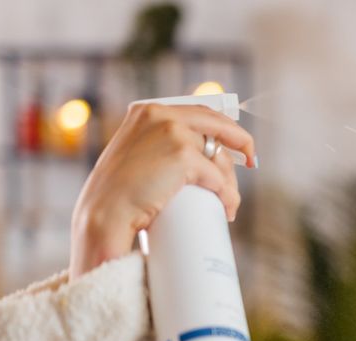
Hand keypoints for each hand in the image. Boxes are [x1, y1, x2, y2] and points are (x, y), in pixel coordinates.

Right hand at [69, 103, 256, 281]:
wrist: (103, 215)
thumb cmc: (117, 197)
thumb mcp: (134, 159)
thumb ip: (154, 149)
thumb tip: (189, 162)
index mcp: (147, 111)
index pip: (198, 111)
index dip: (224, 125)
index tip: (238, 141)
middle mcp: (161, 114)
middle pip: (217, 125)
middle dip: (241, 142)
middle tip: (252, 162)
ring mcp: (172, 132)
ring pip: (219, 157)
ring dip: (230, 181)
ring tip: (228, 203)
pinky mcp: (183, 155)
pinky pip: (217, 179)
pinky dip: (226, 196)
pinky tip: (227, 208)